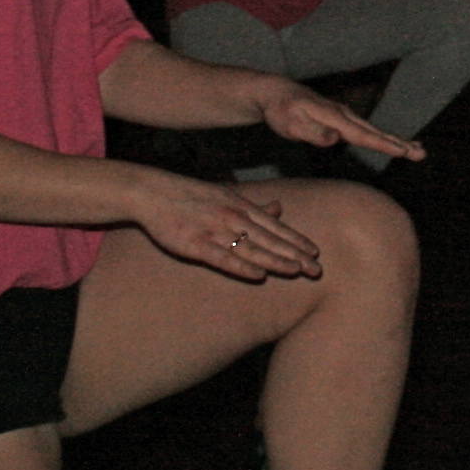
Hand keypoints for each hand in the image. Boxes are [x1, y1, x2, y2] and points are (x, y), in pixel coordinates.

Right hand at [135, 174, 325, 282]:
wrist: (153, 193)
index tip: (315, 253)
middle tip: (316, 270)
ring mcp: (214, 231)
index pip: (274, 227)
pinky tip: (258, 276)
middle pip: (269, 240)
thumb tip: (279, 207)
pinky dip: (241, 267)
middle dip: (294, 255)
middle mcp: (232, 218)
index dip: (295, 240)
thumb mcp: (227, 196)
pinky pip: (222, 258)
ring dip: (275, 260)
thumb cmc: (191, 196)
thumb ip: (254, 206)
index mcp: (240, 207)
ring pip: (251, 249)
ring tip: (296, 271)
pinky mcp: (195, 245)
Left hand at [256, 82, 424, 163]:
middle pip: (375, 132)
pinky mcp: (343, 119)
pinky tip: (395, 142)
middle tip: (421, 154)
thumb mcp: (291, 125)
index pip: (362, 135)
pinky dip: (385, 137)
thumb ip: (313, 133)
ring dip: (397, 140)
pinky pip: (368, 129)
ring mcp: (345, 115)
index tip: (402, 151)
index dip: (383, 144)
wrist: (277, 92)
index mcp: (334, 118)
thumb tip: (335, 139)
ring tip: (419, 150)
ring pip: (374, 130)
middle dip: (399, 143)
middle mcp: (344, 115)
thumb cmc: (282, 111)